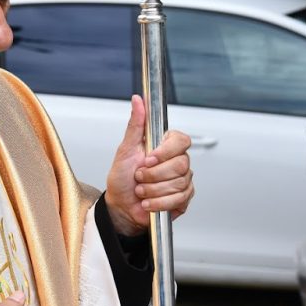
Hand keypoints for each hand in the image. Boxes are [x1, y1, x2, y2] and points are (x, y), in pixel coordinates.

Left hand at [105, 94, 193, 235]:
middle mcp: (177, 161)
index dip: (165, 152)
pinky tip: (148, 202)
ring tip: (141, 190)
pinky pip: (179, 199)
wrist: (121, 206)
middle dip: (153, 175)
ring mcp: (183, 180)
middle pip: (181, 164)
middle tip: (139, 177)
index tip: (148, 159)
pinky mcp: (184, 198)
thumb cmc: (122, 177)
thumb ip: (135, 124)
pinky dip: (158, 203)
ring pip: (179, 183)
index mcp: (165, 146)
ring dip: (153, 190)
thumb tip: (137, 100)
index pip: (181, 141)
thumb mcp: (125, 149)